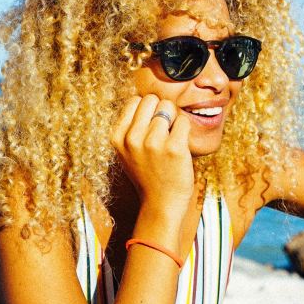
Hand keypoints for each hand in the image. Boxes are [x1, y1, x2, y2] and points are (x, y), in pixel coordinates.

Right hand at [110, 95, 193, 210]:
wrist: (160, 204)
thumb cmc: (147, 175)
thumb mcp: (127, 151)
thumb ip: (131, 127)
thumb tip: (145, 99)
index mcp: (118, 137)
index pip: (135, 100)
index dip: (147, 110)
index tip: (151, 126)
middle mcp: (132, 138)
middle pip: (152, 99)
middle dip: (161, 110)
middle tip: (163, 130)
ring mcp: (153, 143)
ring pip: (168, 107)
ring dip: (173, 120)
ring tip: (170, 139)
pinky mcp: (174, 148)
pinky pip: (183, 121)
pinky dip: (184, 129)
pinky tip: (180, 145)